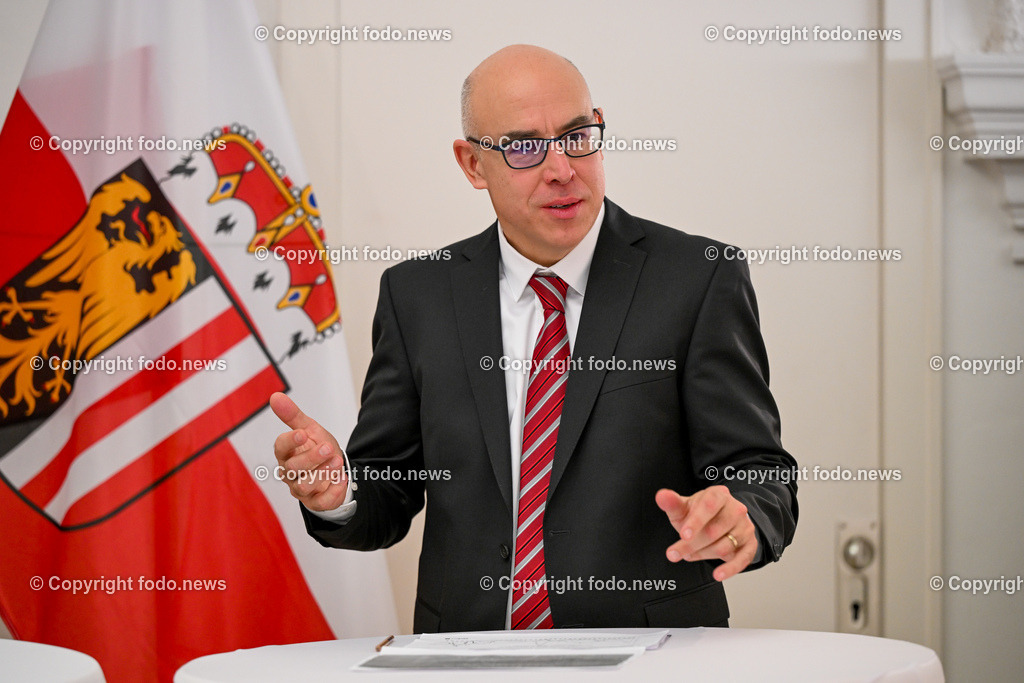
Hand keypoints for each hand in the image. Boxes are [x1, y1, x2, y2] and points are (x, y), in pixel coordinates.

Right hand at [269, 392, 349, 511]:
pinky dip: (333, 490)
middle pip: (293, 468)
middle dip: (311, 457)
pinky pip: (321, 502)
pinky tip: (341, 478)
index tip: (303, 433)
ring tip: (337, 461)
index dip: (290, 441)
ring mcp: (301, 489)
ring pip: (304, 485)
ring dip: (322, 473)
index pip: (280, 448)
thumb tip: (275, 397)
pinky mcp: (315, 502)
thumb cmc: (317, 448)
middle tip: (327, 448)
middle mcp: (290, 473)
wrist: (335, 468)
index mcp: (286, 454)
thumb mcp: (309, 429)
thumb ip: (293, 415)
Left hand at [655, 485, 757, 581]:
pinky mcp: (750, 544)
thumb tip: (661, 496)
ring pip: (724, 546)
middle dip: (691, 544)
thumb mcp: (684, 508)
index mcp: (718, 494)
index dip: (696, 521)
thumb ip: (672, 503)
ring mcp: (745, 527)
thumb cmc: (699, 514)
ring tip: (688, 555)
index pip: (708, 506)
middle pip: (714, 531)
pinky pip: (743, 559)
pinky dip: (730, 569)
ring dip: (703, 554)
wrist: (721, 519)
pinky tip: (718, 574)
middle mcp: (735, 509)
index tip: (683, 535)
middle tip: (674, 554)